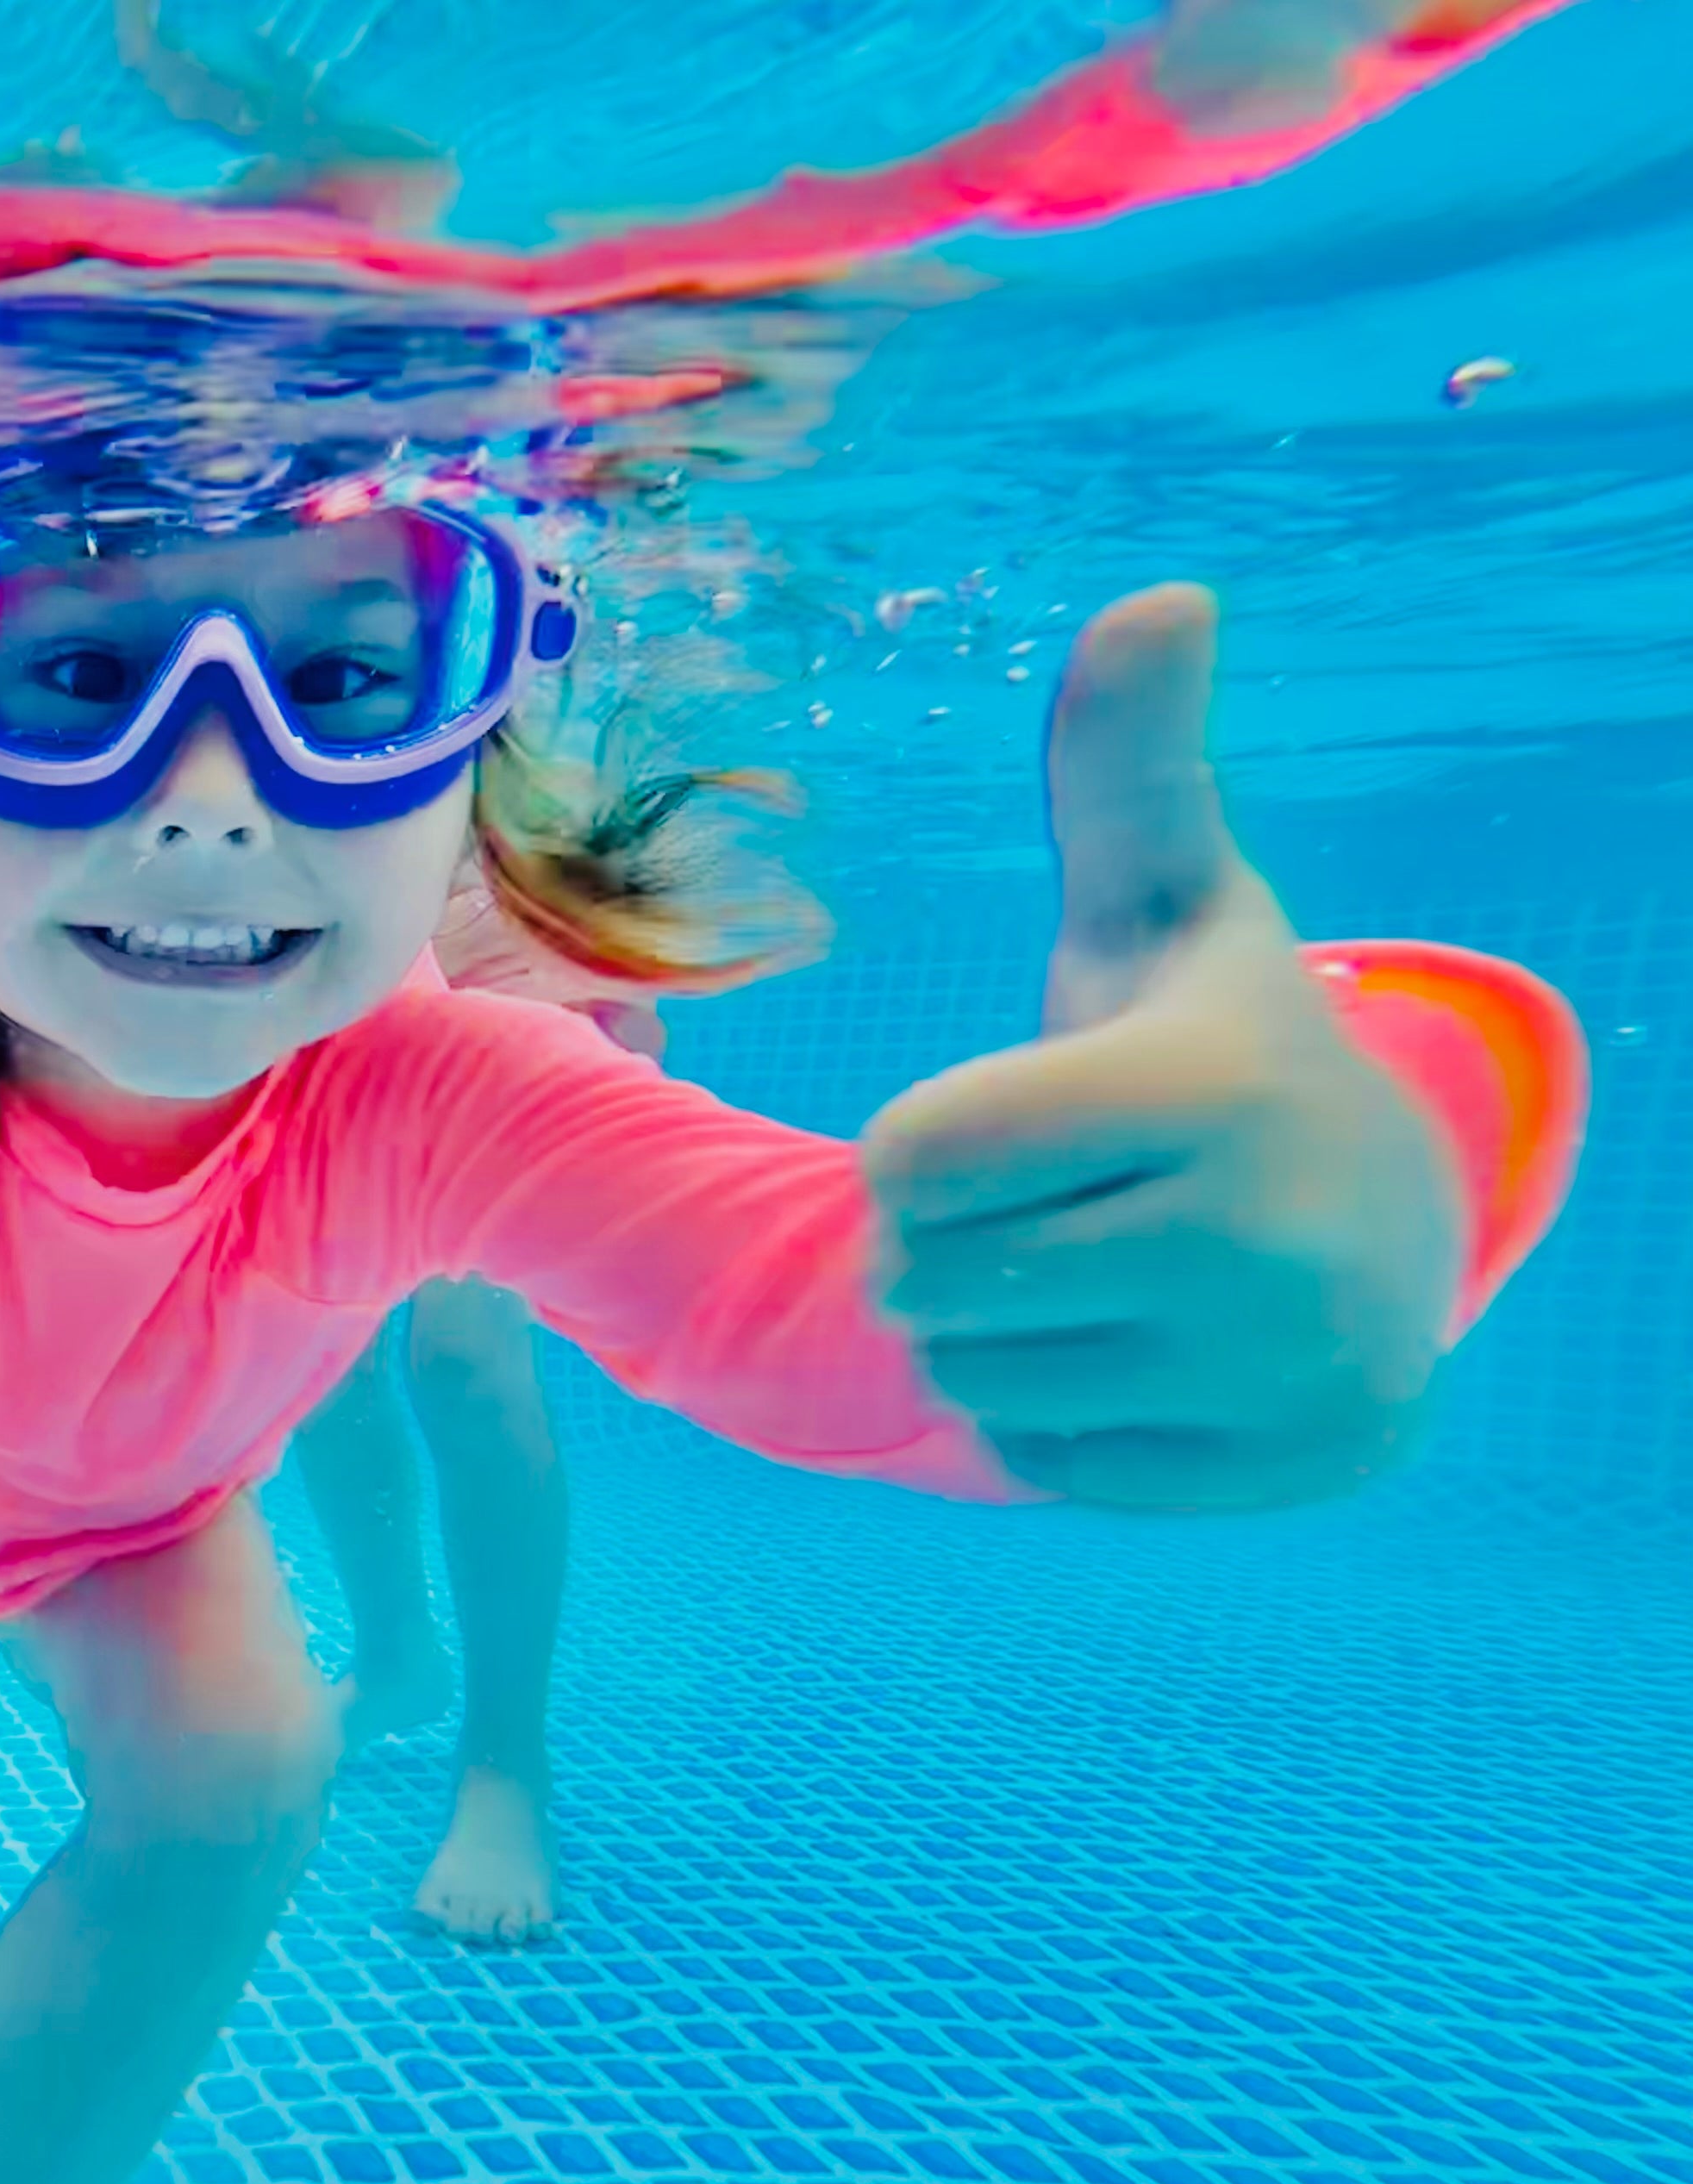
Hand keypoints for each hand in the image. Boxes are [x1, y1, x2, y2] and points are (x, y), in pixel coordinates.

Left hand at [860, 584, 1460, 1510]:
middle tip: (1061, 1205)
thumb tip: (1158, 596)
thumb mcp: (1168, 908)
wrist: (1388, 1229)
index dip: (927, 1141)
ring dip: (997, 1337)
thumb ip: (1126, 767)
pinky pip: (1043, 1463)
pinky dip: (1063, 1419)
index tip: (1022, 1123)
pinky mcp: (1272, 1474)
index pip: (908, 1161)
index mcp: (1204, 1092)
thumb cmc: (1219, 1053)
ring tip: (1102, 1277)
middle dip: (954, 1244)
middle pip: (924, 1280)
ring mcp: (1275, 1373)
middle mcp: (1254, 1242)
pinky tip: (1148, 1355)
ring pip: (969, 1383)